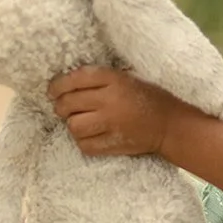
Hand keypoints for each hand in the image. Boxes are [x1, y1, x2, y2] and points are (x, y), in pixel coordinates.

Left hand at [48, 66, 173, 156]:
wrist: (170, 125)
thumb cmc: (149, 97)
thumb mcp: (128, 78)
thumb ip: (101, 79)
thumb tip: (68, 83)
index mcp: (115, 79)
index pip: (76, 79)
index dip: (58, 85)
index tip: (53, 90)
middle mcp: (110, 100)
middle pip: (69, 103)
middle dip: (61, 106)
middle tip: (64, 108)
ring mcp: (111, 123)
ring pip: (73, 125)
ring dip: (72, 123)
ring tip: (80, 121)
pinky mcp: (113, 143)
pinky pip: (84, 144)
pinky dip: (83, 141)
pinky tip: (90, 135)